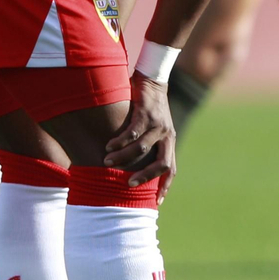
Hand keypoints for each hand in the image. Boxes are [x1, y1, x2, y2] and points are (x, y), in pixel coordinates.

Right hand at [103, 73, 177, 198]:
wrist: (152, 78)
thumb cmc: (148, 106)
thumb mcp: (154, 127)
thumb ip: (148, 143)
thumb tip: (133, 164)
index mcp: (169, 141)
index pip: (171, 169)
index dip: (164, 186)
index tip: (156, 201)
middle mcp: (167, 135)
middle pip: (162, 163)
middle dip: (145, 176)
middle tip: (128, 184)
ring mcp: (158, 124)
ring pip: (142, 148)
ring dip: (124, 157)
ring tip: (107, 161)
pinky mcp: (146, 113)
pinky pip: (132, 132)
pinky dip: (120, 141)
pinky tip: (109, 145)